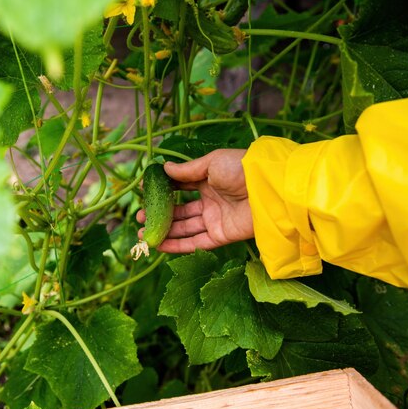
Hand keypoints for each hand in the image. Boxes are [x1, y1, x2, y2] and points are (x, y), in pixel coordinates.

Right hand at [137, 149, 253, 253]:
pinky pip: (195, 242)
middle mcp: (210, 201)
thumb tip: (164, 169)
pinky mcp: (220, 236)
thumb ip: (187, 170)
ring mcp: (215, 220)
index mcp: (209, 181)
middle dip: (159, 215)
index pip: (181, 188)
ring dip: (164, 231)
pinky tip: (159, 245)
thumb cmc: (240, 169)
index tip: (144, 194)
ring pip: (185, 228)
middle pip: (180, 211)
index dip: (163, 191)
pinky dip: (177, 245)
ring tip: (143, 234)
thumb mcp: (211, 163)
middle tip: (140, 218)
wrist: (267, 189)